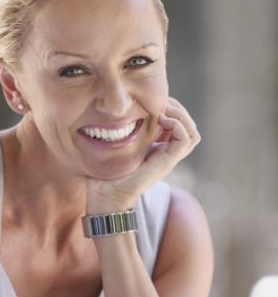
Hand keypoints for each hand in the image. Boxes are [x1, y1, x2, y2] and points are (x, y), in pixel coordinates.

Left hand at [85, 97, 200, 213]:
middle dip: (176, 108)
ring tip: (162, 110)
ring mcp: (168, 159)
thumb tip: (113, 112)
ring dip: (180, 115)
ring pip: (192, 132)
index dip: (169, 108)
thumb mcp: (114, 146)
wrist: (105, 196)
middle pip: (188, 126)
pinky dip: (177, 125)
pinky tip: (161, 120)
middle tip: (159, 102)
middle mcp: (166, 153)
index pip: (177, 124)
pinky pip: (186, 140)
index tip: (151, 100)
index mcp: (156, 148)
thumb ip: (119, 132)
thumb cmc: (104, 173)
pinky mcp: (166, 163)